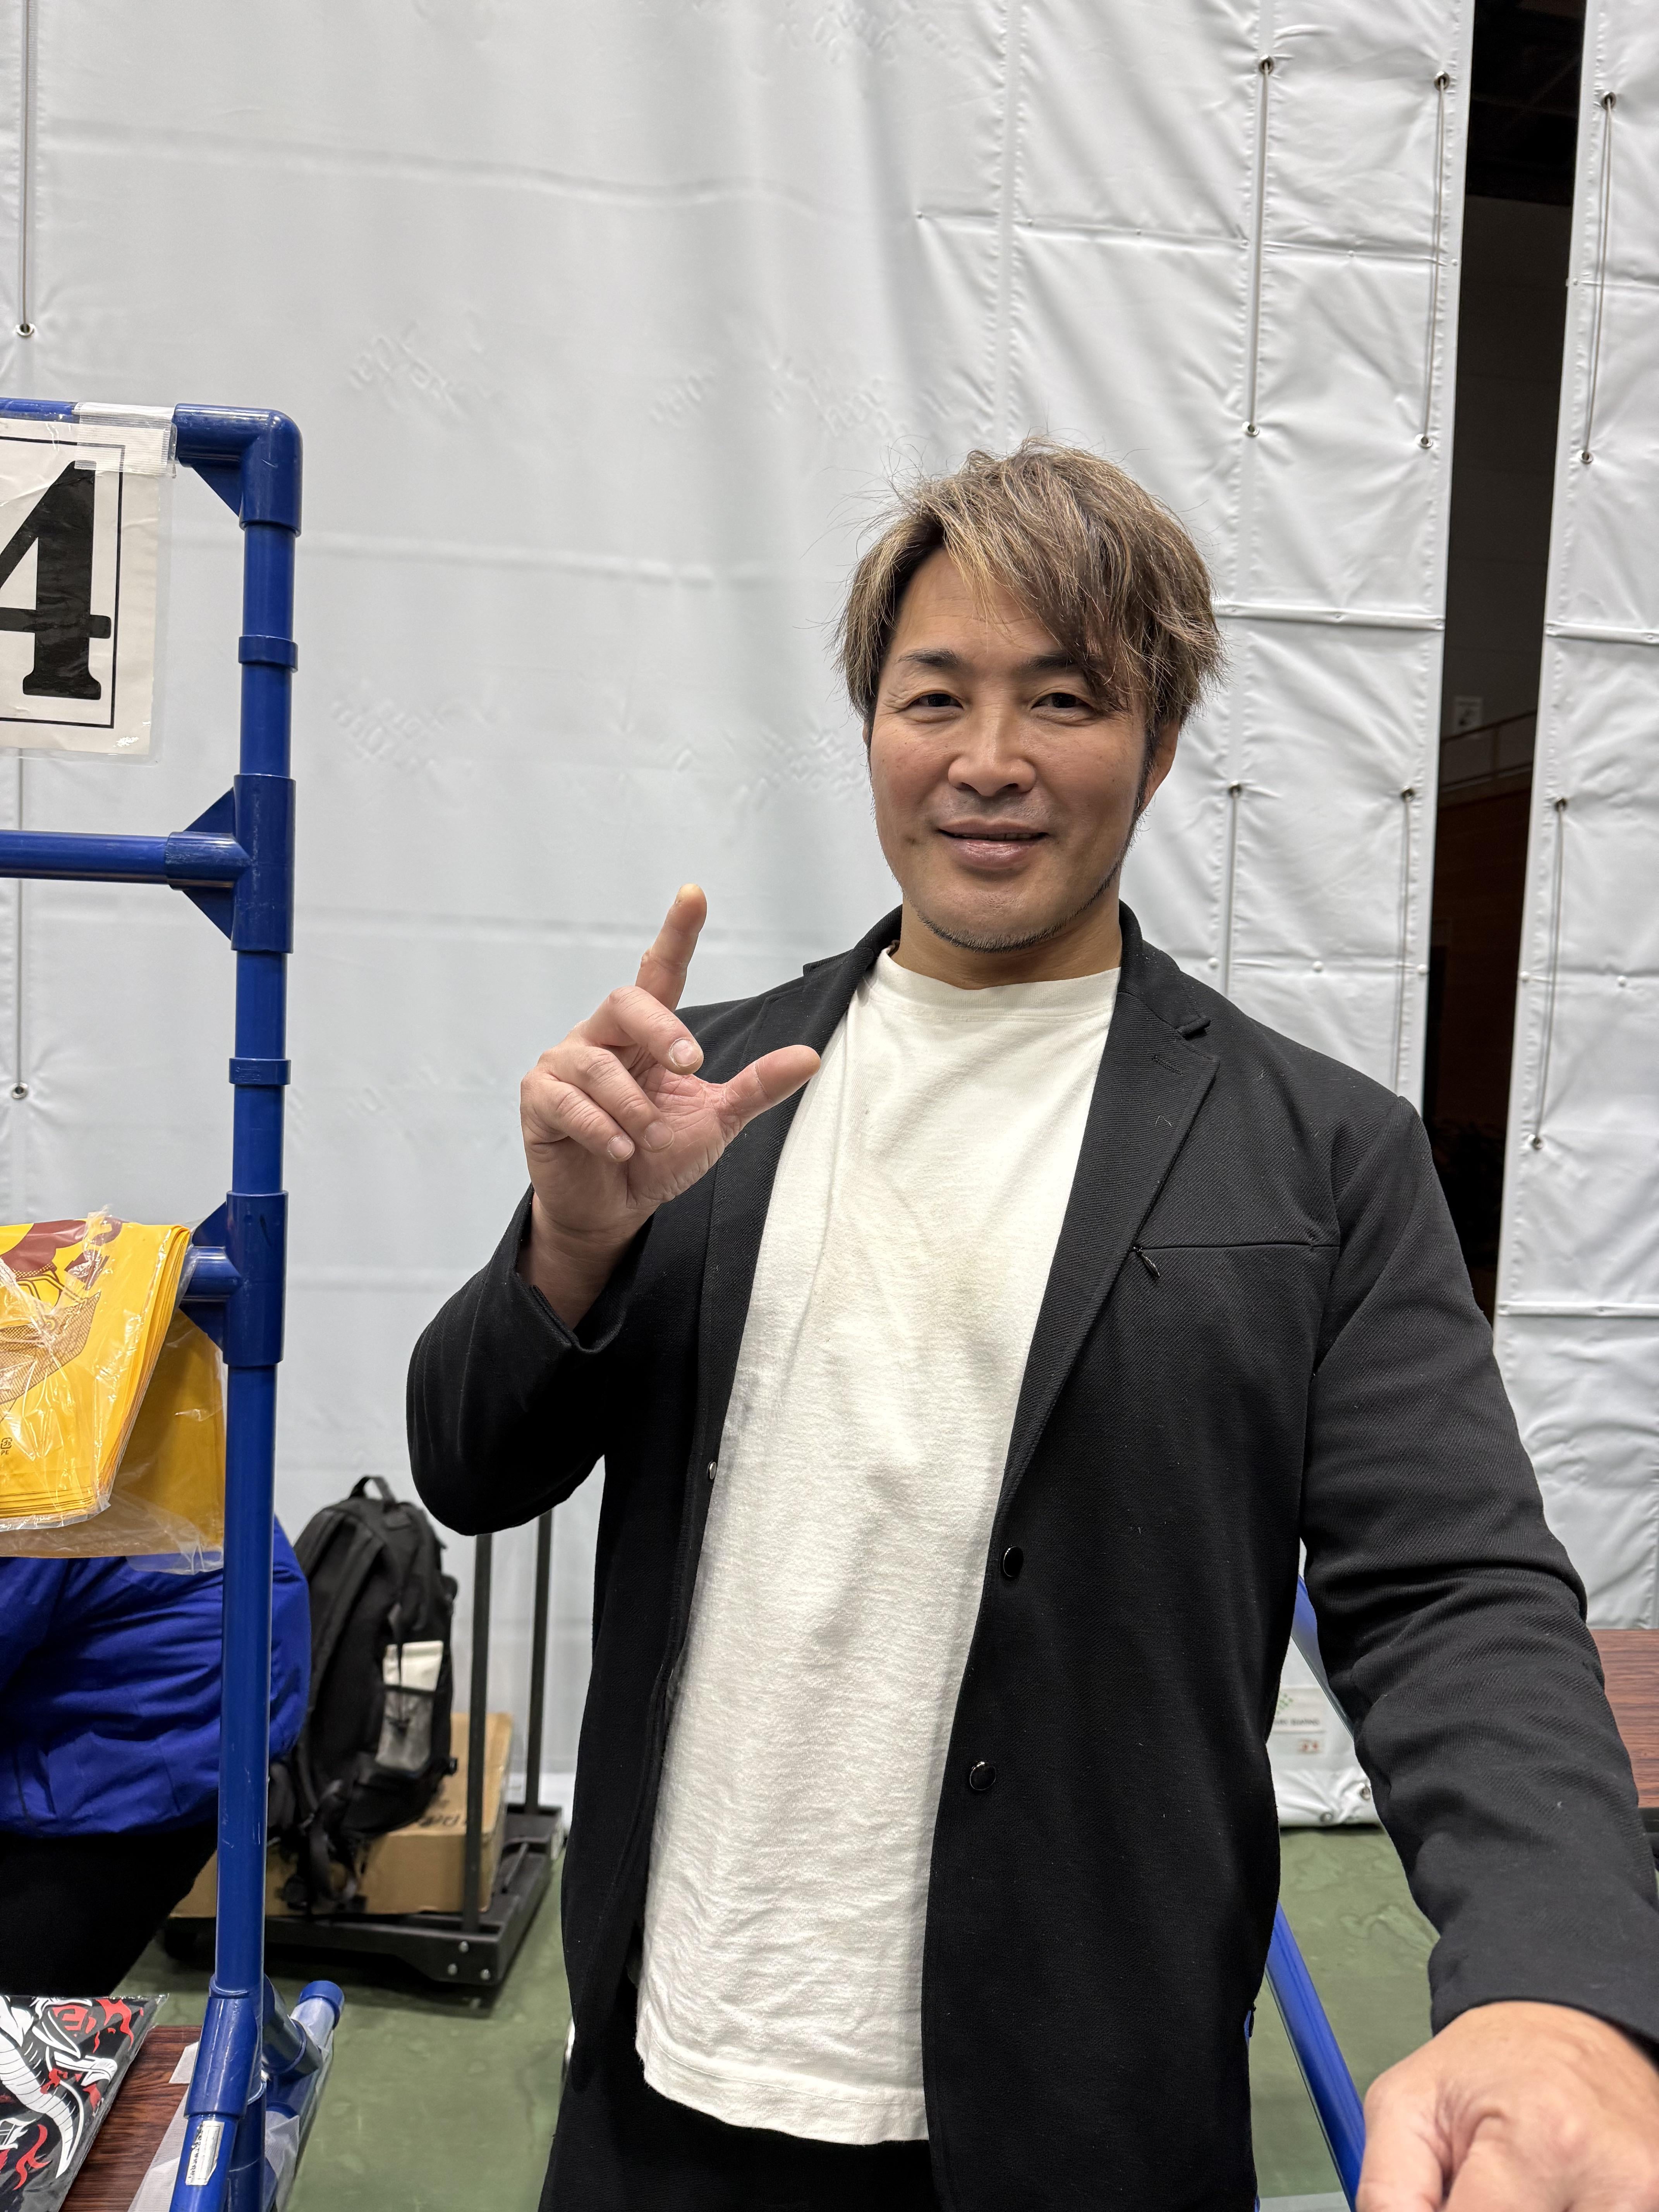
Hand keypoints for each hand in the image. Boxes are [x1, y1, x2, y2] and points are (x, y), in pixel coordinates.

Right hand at [518, 885, 818, 1324]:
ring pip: (598, 1062)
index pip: (659, 972)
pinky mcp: (539, 1098)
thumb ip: (757, 1087)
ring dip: (634, 1106)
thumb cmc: (659, 1153)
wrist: (614, 1205)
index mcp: (645, 1033)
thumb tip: (811, 1056)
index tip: (694, 895)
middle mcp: (601, 1035)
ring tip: (646, 1137)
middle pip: (626, 1003)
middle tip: (691, 1066)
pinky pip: (568, 1101)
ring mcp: (565, 1063)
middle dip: (662, 1032)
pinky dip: (603, 1128)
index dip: (676, 933)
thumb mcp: (717, 1120)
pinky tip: (621, 1148)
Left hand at [1360, 2000, 1658, 2209]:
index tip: (1437, 2207)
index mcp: (1539, 2143)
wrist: (1569, 2024)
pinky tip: (1546, 2199)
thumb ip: (1389, 2190)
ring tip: (1511, 2195)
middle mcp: (1609, 2180)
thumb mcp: (1407, 2104)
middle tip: (1475, 2192)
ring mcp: (1647, 2200)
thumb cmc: (1489, 2061)